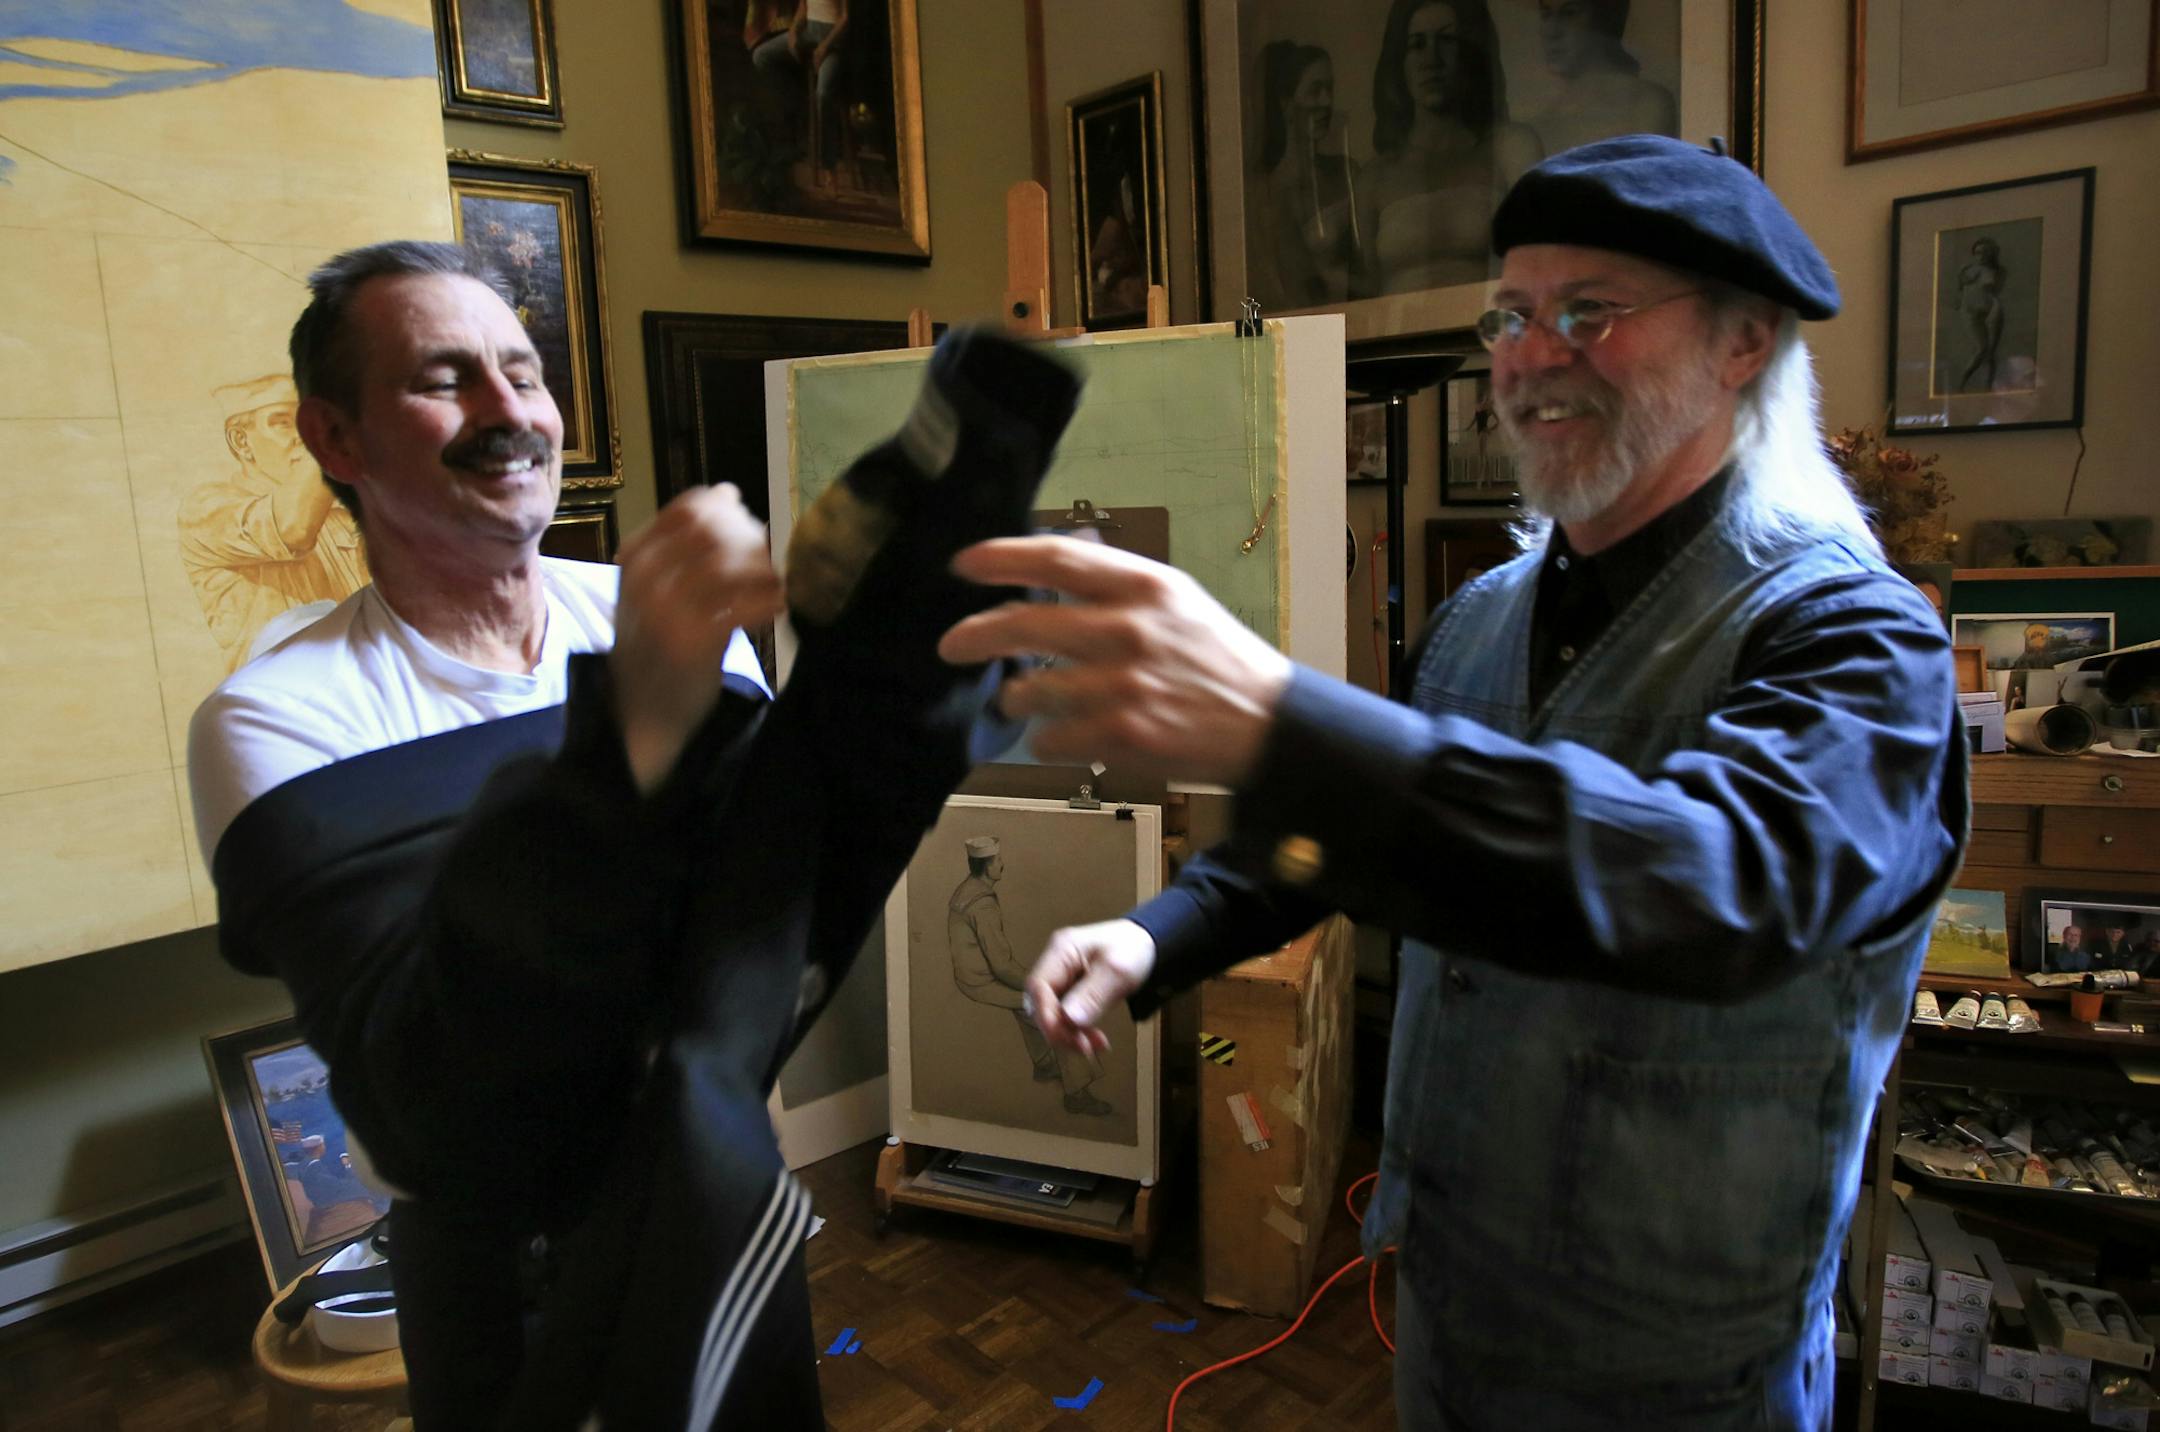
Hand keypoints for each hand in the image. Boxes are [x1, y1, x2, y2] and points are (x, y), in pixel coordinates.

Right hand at [611, 483, 781, 792]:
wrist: (640, 709)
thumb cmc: (655, 640)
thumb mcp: (655, 583)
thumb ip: (687, 540)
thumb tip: (727, 491)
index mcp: (634, 556)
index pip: (690, 509)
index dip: (730, 512)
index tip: (748, 529)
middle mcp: (645, 579)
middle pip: (714, 531)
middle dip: (752, 539)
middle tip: (767, 560)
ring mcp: (666, 611)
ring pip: (731, 566)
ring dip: (764, 571)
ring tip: (773, 585)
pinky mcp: (693, 643)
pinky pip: (744, 607)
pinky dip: (769, 602)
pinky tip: (776, 608)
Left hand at [936, 537, 1293, 784]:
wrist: (1268, 723)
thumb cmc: (1216, 660)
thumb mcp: (1176, 601)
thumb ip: (1115, 586)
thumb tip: (1046, 575)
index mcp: (1144, 587)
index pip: (1057, 560)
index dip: (1002, 558)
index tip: (965, 564)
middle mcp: (1129, 630)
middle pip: (1024, 625)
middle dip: (975, 635)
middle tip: (951, 644)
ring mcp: (1122, 685)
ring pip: (1029, 690)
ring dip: (1017, 697)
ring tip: (1026, 699)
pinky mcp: (1121, 734)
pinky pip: (1050, 738)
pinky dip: (1049, 739)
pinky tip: (1067, 735)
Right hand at [1023, 919, 1156, 1055]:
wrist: (1145, 943)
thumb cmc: (1132, 948)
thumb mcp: (1118, 970)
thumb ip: (1093, 994)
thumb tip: (1069, 1019)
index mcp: (1061, 950)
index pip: (1038, 986)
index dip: (1047, 1015)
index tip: (1067, 1037)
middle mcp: (1055, 965)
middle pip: (1040, 1003)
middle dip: (1059, 1029)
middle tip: (1084, 1048)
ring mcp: (1061, 979)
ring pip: (1051, 1014)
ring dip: (1069, 1035)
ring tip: (1095, 1046)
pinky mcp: (1070, 992)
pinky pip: (1065, 1016)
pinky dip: (1078, 1031)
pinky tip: (1096, 1040)